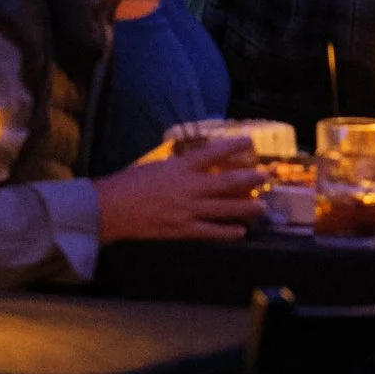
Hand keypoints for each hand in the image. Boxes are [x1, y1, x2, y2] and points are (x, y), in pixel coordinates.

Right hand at [94, 149, 261, 244]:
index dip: (231, 146)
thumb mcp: (153, 167)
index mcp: (178, 168)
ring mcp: (187, 210)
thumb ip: (175, 168)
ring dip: (245, 207)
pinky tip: (241, 232)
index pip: (210, 153)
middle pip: (225, 182)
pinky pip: (210, 232)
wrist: (109, 210)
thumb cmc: (127, 184)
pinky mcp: (182, 230)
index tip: (248, 141)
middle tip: (265, 177)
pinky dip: (227, 232)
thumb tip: (192, 167)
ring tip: (262, 207)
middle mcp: (187, 187)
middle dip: (248, 179)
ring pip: (224, 208)